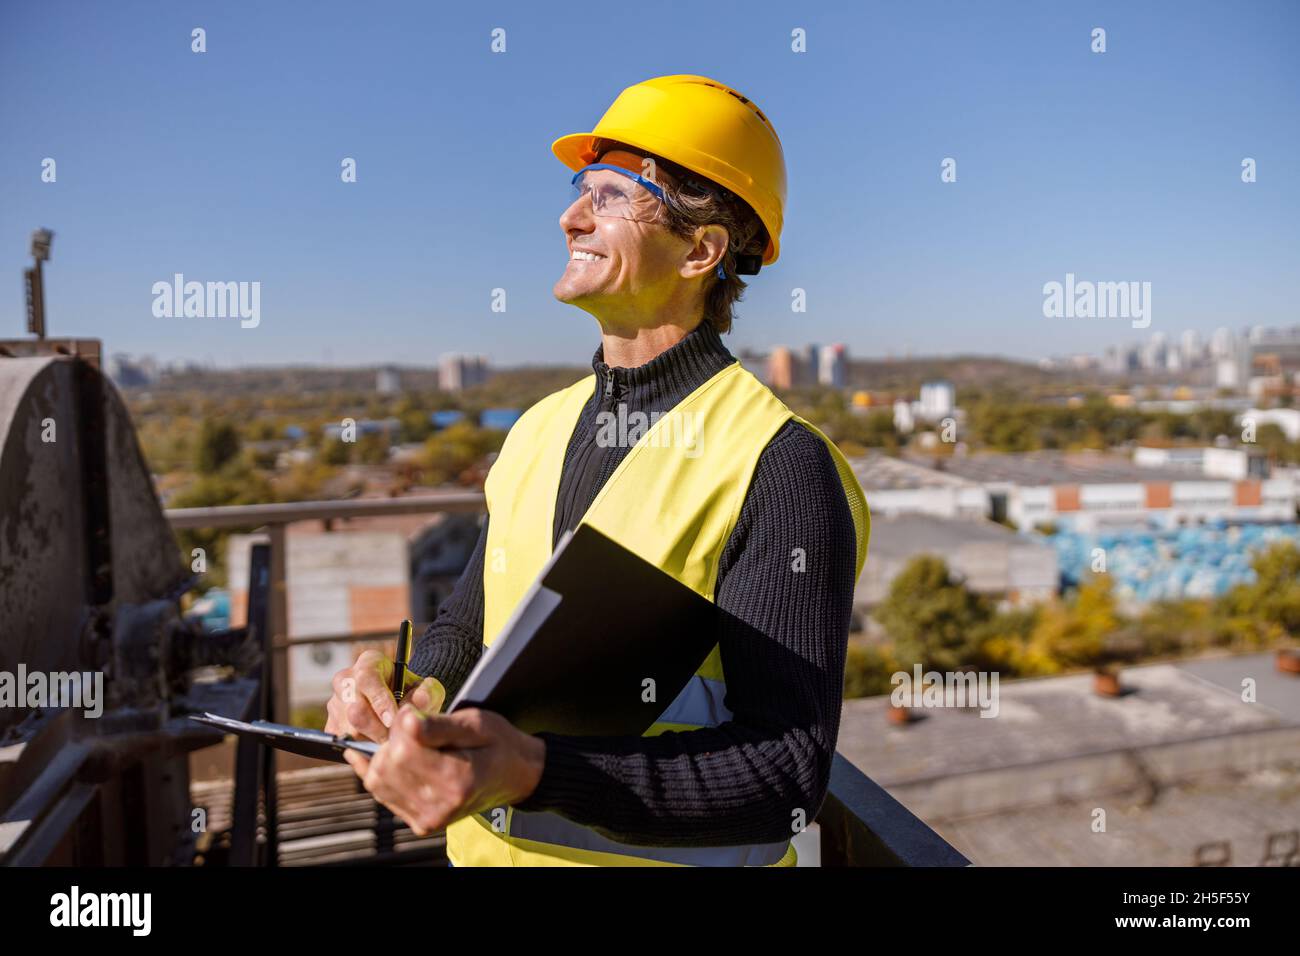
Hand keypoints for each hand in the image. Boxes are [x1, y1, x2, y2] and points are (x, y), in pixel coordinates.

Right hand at [324, 648, 445, 742]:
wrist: (400, 702)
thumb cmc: (411, 692)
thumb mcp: (426, 688)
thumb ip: (428, 692)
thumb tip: (419, 702)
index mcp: (368, 663)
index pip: (367, 680)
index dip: (380, 702)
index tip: (393, 721)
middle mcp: (346, 680)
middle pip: (354, 711)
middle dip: (378, 729)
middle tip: (395, 739)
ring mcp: (335, 703)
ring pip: (348, 730)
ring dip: (370, 740)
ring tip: (388, 740)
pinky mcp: (330, 724)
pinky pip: (342, 742)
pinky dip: (360, 748)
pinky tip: (376, 743)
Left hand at [344, 705, 546, 835]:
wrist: (514, 776)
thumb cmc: (498, 744)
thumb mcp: (476, 723)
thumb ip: (438, 725)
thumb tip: (405, 722)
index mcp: (457, 780)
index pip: (402, 751)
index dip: (401, 726)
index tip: (414, 714)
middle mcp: (440, 806)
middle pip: (385, 767)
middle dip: (391, 741)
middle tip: (412, 727)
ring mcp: (428, 819)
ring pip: (377, 781)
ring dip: (385, 756)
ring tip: (409, 743)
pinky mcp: (420, 823)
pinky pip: (382, 794)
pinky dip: (383, 772)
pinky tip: (396, 757)